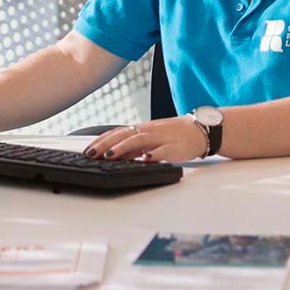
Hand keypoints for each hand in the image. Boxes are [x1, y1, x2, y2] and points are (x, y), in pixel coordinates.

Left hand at [83, 116, 207, 162]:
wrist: (202, 130)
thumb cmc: (176, 135)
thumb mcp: (152, 138)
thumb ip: (135, 146)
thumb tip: (115, 155)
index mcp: (144, 129)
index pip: (119, 132)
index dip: (102, 140)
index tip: (87, 150)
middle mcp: (150, 131)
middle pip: (125, 134)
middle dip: (106, 144)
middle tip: (91, 154)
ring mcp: (162, 138)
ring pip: (140, 140)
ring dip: (123, 148)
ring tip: (110, 156)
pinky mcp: (175, 147)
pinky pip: (163, 150)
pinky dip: (153, 154)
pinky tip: (145, 160)